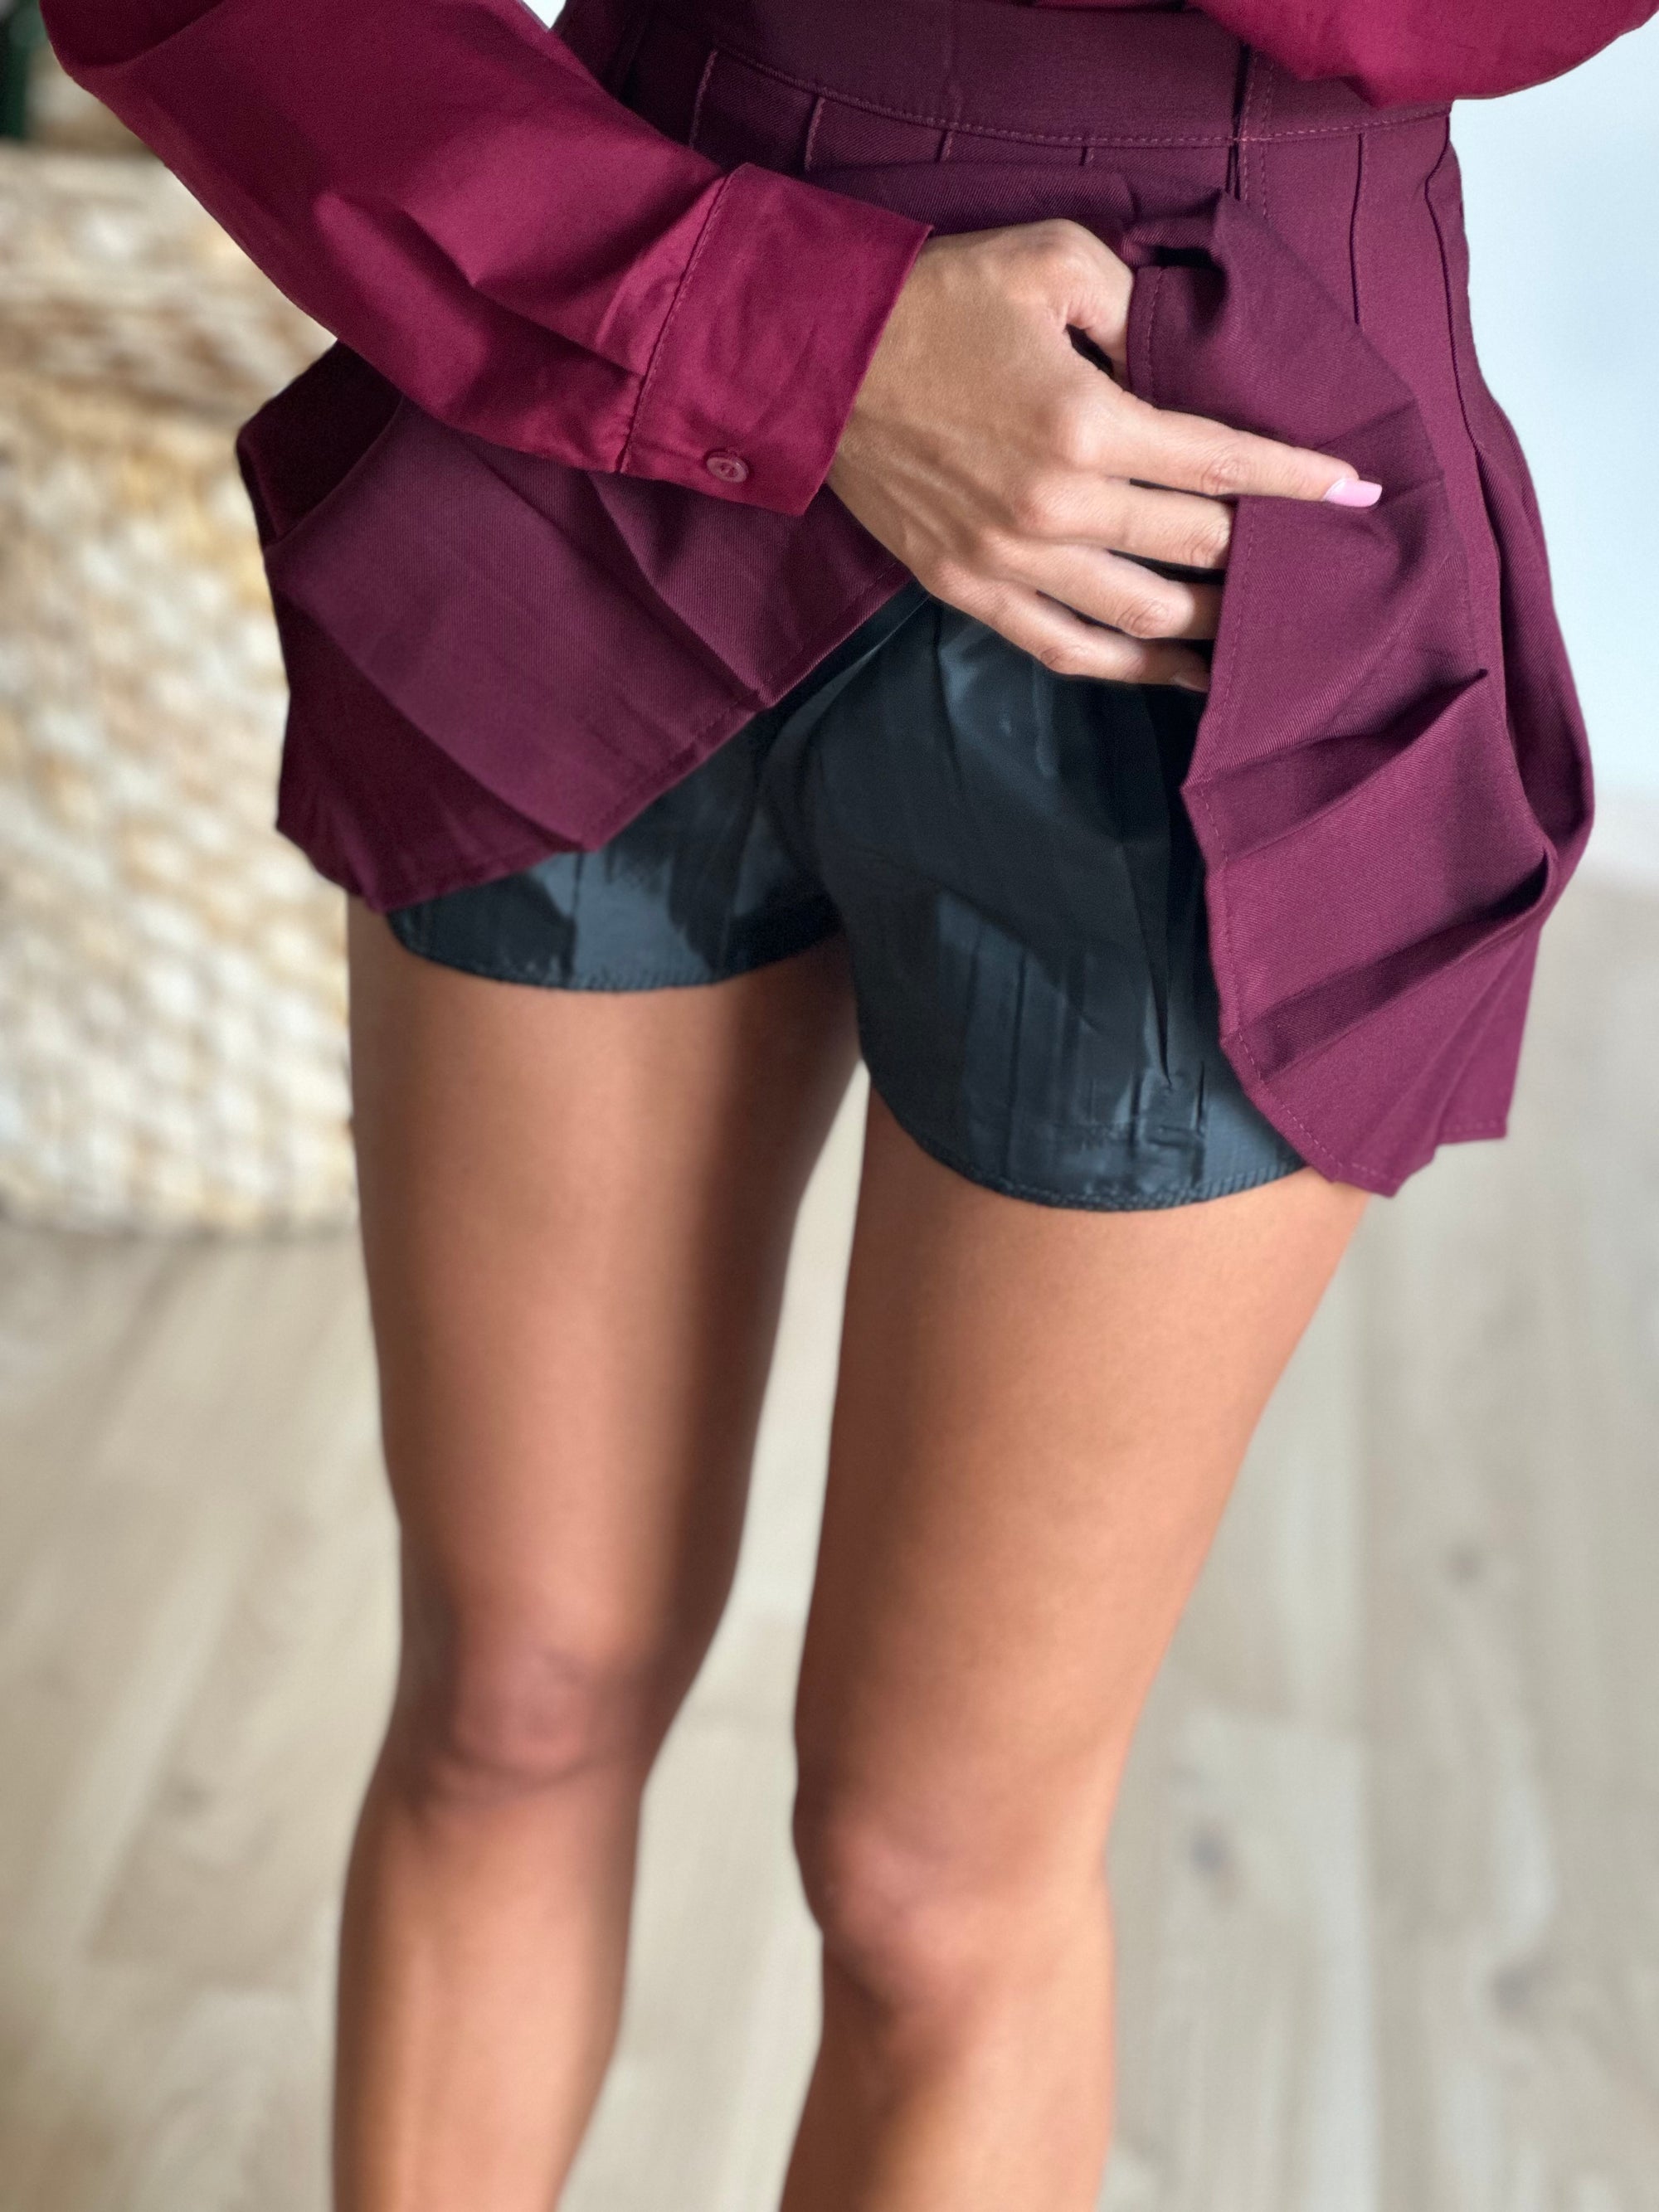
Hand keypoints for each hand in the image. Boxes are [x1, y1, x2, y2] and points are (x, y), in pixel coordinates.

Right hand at [825, 219, 1379, 689]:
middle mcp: (1056, 507)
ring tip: (1268, 628)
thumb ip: (1140, 307)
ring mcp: (1010, 561)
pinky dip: (1132, 670)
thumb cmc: (937, 299)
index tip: (1358, 493)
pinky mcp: (970, 589)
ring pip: (1144, 619)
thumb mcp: (1054, 261)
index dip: (1300, 480)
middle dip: (1270, 553)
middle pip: (1197, 550)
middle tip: (1322, 556)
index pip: (1223, 461)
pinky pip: (1066, 650)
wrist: (814, 360)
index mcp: (1086, 423)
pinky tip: (1182, 674)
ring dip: (1215, 627)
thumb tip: (1195, 355)